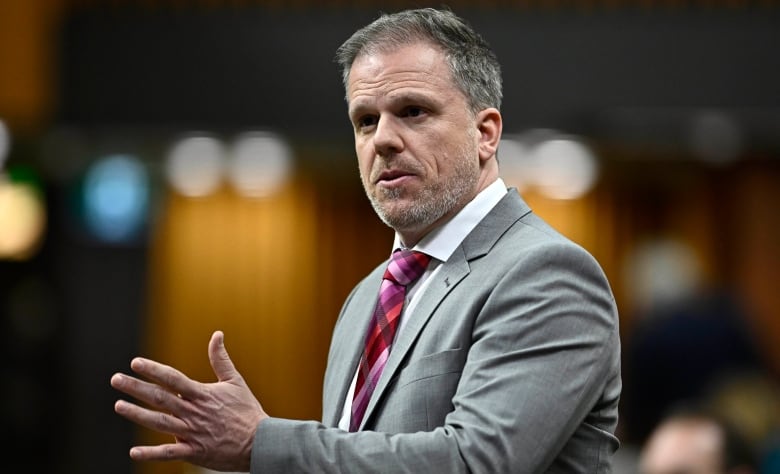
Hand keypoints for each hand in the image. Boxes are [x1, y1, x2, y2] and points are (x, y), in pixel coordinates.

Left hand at [110, 331, 266, 471]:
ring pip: (160, 423)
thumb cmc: (247, 410)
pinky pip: (169, 453)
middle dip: (137, 388)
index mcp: (202, 394)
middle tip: (116, 379)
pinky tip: (133, 452)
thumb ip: (221, 359)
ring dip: (137, 414)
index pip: (173, 379)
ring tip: (118, 406)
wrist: (260, 442)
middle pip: (160, 398)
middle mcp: (194, 412)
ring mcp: (193, 432)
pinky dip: (151, 453)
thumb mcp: (235, 381)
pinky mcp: (194, 451)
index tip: (135, 363)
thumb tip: (217, 334)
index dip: (153, 370)